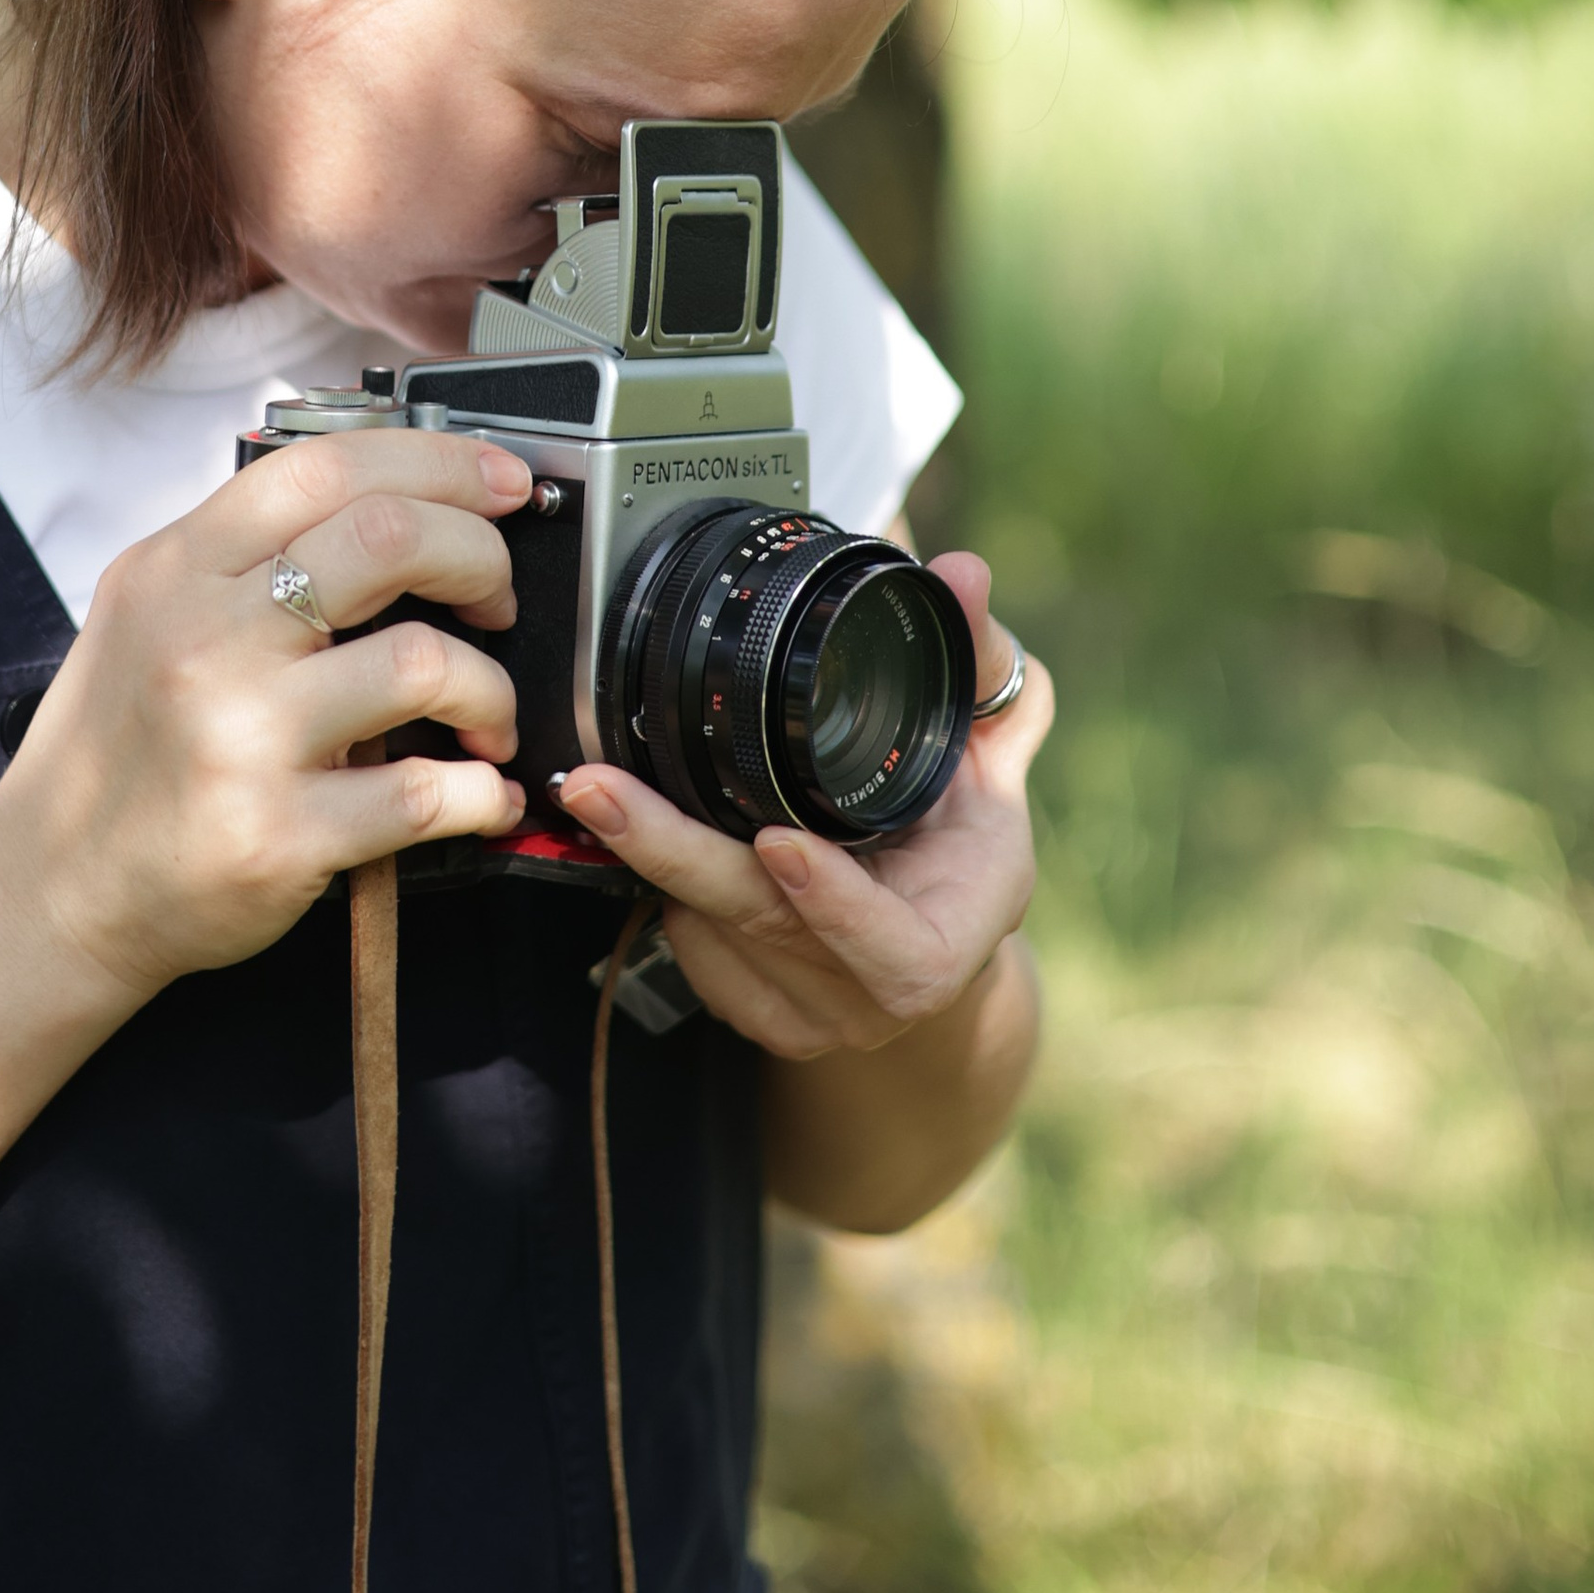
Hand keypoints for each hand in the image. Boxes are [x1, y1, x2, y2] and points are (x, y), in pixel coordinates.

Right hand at [0, 429, 532, 1002]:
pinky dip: (481, 790)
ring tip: (485, 716)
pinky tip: (481, 792)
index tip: (500, 483)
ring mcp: (241, 738)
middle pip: (389, 540)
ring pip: (425, 664)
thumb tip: (386, 499)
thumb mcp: (147, 612)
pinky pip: (426, 793)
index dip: (439, 461)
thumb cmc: (116, 750)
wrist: (57, 890)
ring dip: (491, 689)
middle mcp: (205, 640)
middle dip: (482, 556)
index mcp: (177, 570)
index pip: (326, 469)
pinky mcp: (279, 836)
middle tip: (496, 598)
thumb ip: (243, 554)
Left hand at [557, 553, 1046, 1059]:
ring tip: (601, 793)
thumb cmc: (967, 836)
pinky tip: (653, 841)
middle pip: (765, 928)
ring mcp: (815, 1017)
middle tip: (600, 787)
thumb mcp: (993, 748)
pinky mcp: (760, 1019)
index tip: (779, 843)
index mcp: (951, 935)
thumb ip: (980, 662)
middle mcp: (878, 993)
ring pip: (712, 939)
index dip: (837, 903)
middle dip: (676, 853)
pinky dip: (666, 896)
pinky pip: (692, 957)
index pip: (897, 948)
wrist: (939, 937)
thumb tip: (959, 572)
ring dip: (653, 863)